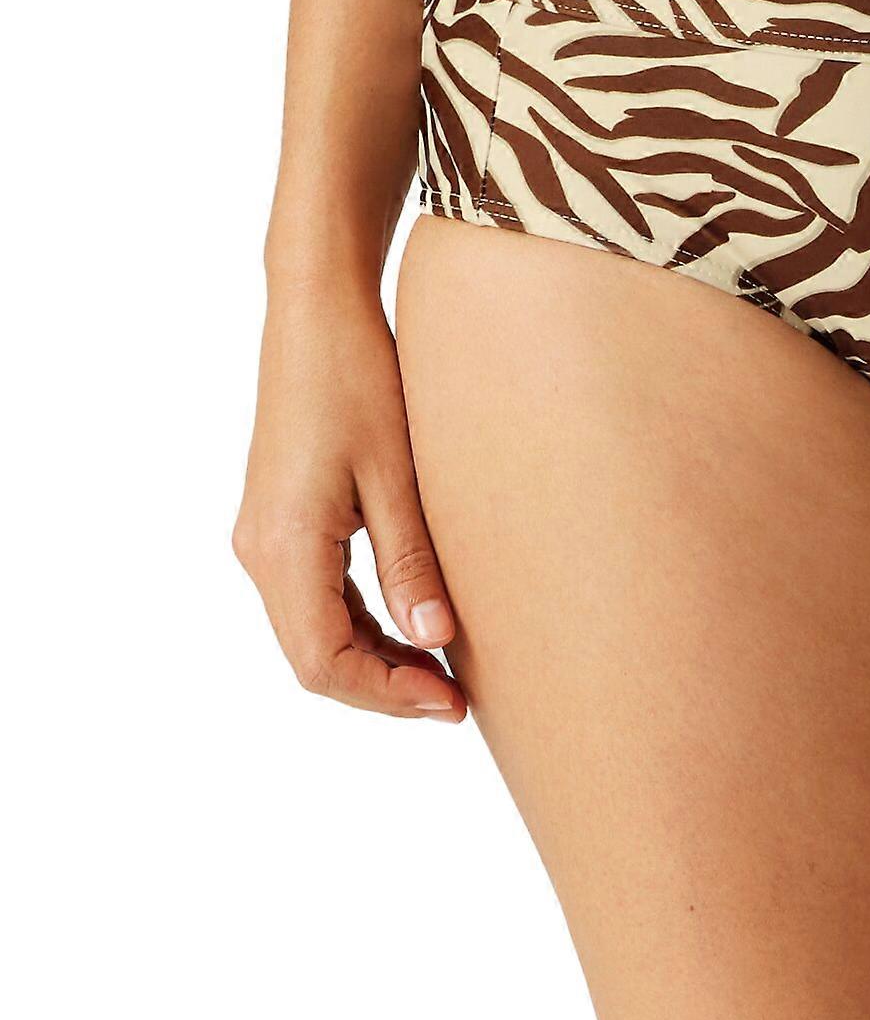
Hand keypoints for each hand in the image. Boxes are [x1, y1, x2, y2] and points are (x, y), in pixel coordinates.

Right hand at [233, 277, 466, 719]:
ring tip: (445, 671)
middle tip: (457, 702)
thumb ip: (411, 563)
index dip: (385, 695)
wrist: (318, 313)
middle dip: (383, 686)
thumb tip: (435, 641)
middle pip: (314, 655)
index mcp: (285, 545)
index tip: (449, 706)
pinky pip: (317, 596)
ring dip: (376, 658)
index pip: (323, 660)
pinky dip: (363, 623)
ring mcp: (267, 536)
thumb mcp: (397, 476)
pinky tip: (415, 624)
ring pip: (315, 630)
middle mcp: (262, 550)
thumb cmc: (359, 379)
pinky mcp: (283, 521)